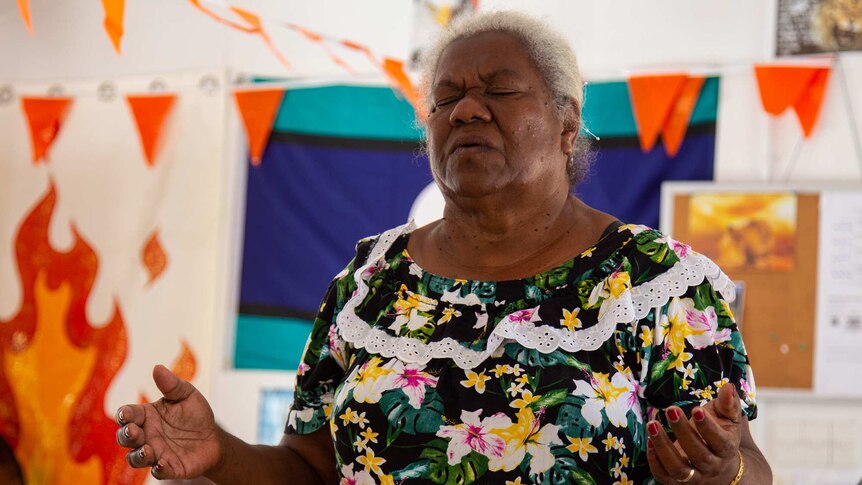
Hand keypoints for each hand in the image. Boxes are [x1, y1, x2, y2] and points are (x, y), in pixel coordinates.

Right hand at [115, 365, 221, 479]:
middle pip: (125, 437)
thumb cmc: (196, 415)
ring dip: (138, 455)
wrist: (213, 438)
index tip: (126, 414)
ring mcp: (155, 453)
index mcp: (147, 416)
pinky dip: (158, 469)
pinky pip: (158, 472)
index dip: (124, 414)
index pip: (128, 414)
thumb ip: (172, 384)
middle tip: (133, 431)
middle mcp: (147, 435)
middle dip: (126, 435)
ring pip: (135, 458)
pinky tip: (162, 464)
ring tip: (148, 450)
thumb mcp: (187, 395)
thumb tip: (157, 368)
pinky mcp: (168, 467)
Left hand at [647, 383, 742, 483]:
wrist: (720, 466)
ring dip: (663, 447)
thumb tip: (728, 386)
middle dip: (683, 432)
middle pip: (698, 454)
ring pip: (679, 469)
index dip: (708, 427)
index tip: (696, 409)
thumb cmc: (721, 434)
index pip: (720, 442)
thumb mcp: (728, 418)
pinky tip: (649, 440)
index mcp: (727, 449)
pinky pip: (663, 476)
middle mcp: (712, 466)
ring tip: (652, 425)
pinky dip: (654, 461)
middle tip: (671, 410)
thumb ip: (729, 403)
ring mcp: (694, 476)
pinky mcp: (677, 481)